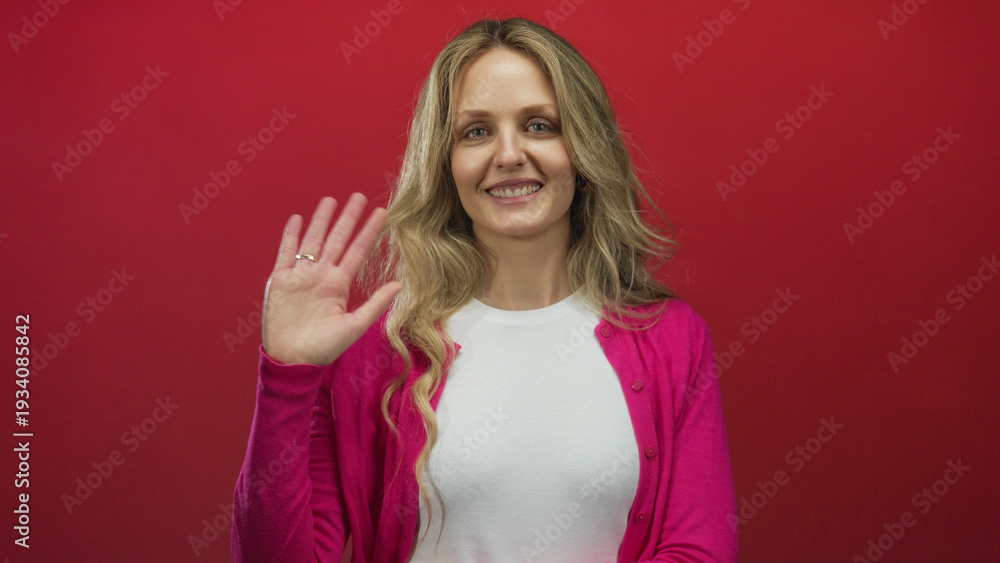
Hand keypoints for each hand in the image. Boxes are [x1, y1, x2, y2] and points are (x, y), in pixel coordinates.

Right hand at [261, 193, 401, 365]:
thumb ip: (376, 304)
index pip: (357, 251)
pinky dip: (291, 235)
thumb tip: (400, 285)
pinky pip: (285, 252)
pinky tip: (298, 219)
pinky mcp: (281, 280)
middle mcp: (321, 276)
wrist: (292, 359)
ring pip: (312, 240)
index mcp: (339, 285)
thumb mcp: (354, 325)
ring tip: (330, 200)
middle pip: (336, 239)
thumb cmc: (324, 348)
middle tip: (359, 197)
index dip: (369, 232)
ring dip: (321, 220)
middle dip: (347, 218)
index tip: (382, 213)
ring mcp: (301, 276)